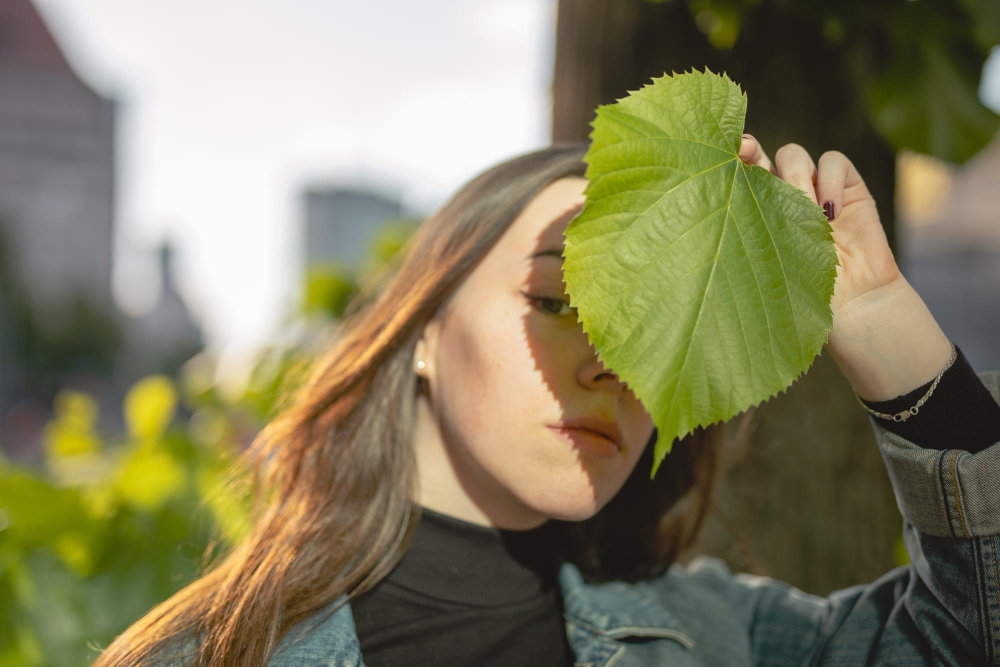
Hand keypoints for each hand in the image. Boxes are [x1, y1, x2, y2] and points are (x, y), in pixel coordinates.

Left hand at [737, 134, 902, 315]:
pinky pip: (833, 161)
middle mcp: (778, 195)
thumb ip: (744, 234)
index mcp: (751, 211)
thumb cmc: (800, 295)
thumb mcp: (763, 264)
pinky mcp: (847, 186)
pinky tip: (831, 213)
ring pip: (793, 155)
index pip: (735, 176)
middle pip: (759, 155)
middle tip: (745, 152)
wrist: (853, 304)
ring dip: (795, 177)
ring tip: (805, 216)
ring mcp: (812, 188)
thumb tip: (714, 216)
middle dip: (750, 150)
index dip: (728, 160)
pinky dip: (830, 180)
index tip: (724, 154)